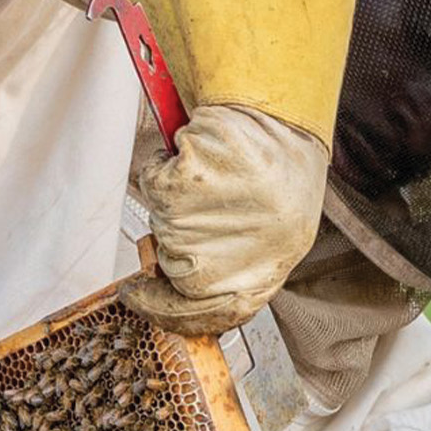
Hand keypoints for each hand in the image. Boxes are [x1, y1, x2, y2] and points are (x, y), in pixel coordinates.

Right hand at [124, 107, 328, 336]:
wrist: (283, 114)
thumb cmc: (286, 167)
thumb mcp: (276, 230)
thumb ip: (237, 262)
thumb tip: (184, 280)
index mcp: (260, 278)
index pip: (207, 316)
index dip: (169, 312)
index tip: (143, 299)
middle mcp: (225, 262)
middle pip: (174, 267)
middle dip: (179, 236)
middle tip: (202, 205)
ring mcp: (198, 227)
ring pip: (162, 222)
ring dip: (178, 198)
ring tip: (217, 175)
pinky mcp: (179, 189)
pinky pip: (154, 183)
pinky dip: (166, 164)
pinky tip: (201, 155)